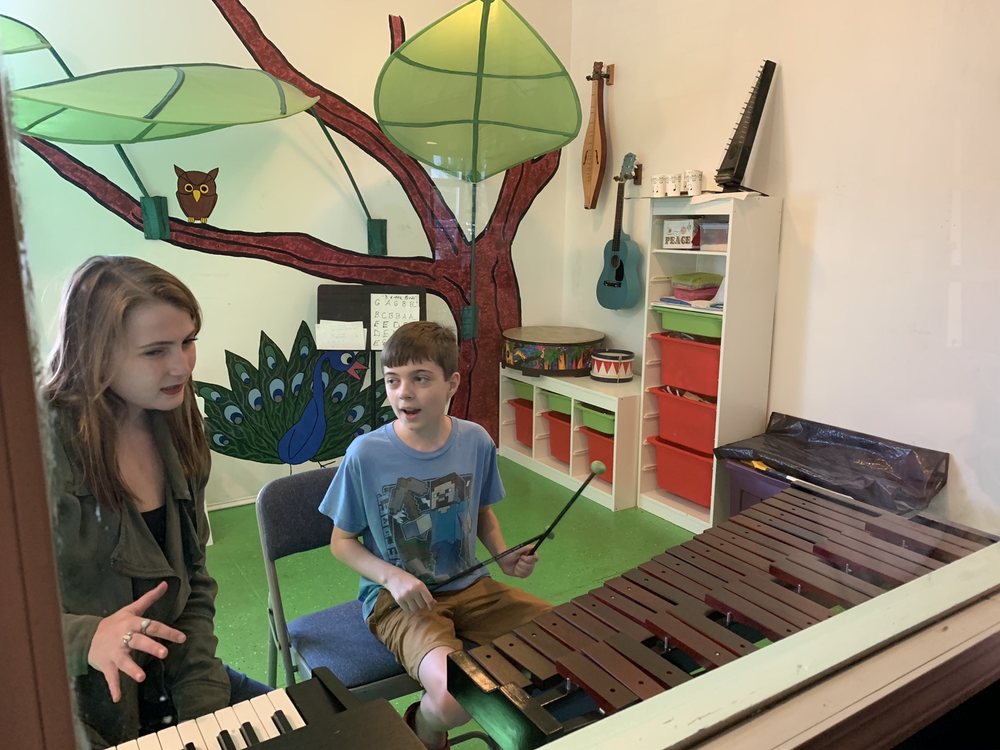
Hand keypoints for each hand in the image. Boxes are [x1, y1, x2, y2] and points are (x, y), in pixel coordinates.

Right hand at [87, 581, 186, 702]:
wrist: (86, 635)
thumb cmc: (115, 622)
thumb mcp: (131, 609)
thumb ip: (149, 598)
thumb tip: (166, 583)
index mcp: (131, 624)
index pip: (151, 626)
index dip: (167, 631)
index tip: (182, 638)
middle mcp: (123, 638)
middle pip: (139, 642)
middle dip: (151, 647)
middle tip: (164, 654)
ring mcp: (114, 652)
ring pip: (124, 661)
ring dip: (132, 670)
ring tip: (141, 678)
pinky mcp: (106, 664)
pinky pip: (110, 677)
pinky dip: (113, 687)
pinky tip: (117, 698)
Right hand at [385, 569, 434, 613]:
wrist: (393, 577)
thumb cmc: (408, 580)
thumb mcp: (418, 583)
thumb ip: (425, 592)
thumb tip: (434, 603)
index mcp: (420, 585)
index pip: (429, 599)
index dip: (431, 605)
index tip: (430, 607)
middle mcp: (413, 591)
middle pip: (422, 605)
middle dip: (421, 605)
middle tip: (419, 601)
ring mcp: (405, 596)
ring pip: (414, 609)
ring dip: (415, 607)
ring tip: (412, 602)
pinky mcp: (399, 600)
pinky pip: (407, 610)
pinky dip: (408, 608)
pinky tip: (407, 603)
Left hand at [498, 547, 538, 577]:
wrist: (503, 562)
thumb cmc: (509, 554)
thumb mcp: (517, 550)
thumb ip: (525, 548)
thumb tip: (534, 546)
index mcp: (530, 555)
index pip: (536, 558)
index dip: (529, 559)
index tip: (522, 557)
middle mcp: (531, 562)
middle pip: (531, 566)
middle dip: (522, 563)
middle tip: (518, 560)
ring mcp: (528, 569)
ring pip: (527, 571)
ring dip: (519, 568)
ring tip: (516, 565)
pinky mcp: (524, 574)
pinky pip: (524, 575)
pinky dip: (518, 572)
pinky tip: (515, 570)